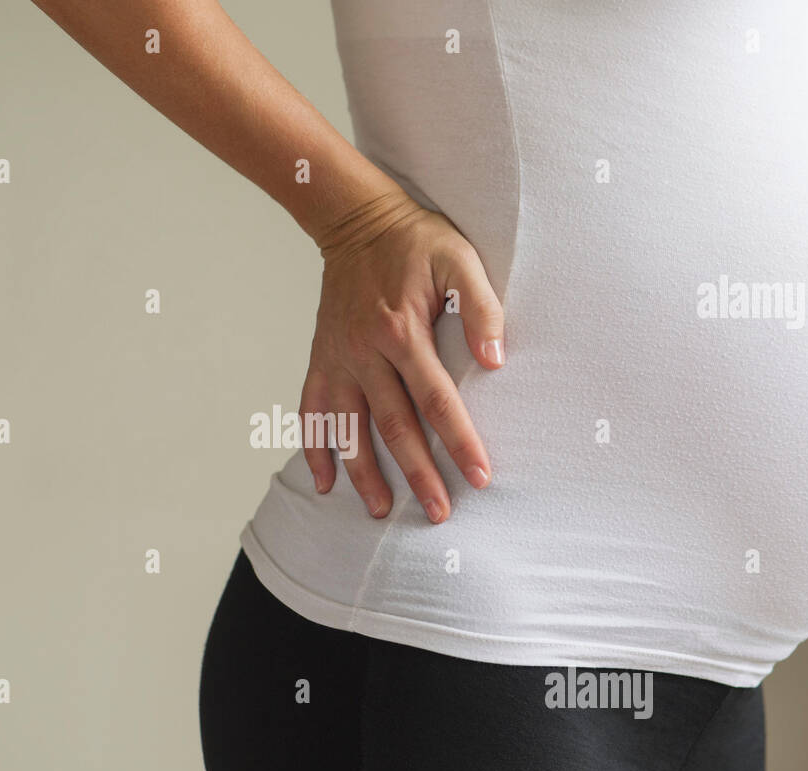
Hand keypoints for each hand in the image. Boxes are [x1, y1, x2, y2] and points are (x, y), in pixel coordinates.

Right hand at [302, 190, 505, 522]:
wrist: (355, 219)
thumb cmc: (415, 240)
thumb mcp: (459, 260)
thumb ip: (481, 309)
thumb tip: (495, 362)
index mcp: (402, 331)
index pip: (437, 400)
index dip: (460, 442)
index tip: (479, 477)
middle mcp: (365, 353)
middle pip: (394, 427)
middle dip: (418, 475)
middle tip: (439, 513)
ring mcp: (338, 359)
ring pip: (348, 429)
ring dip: (363, 475)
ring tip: (380, 512)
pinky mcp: (321, 359)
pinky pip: (311, 412)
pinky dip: (315, 448)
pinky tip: (323, 483)